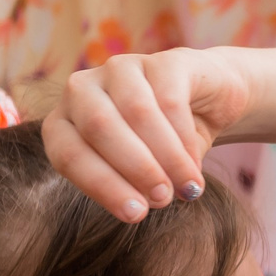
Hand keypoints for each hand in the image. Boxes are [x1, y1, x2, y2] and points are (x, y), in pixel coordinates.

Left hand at [43, 49, 252, 219]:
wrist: (210, 103)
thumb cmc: (164, 143)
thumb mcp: (138, 169)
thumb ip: (129, 183)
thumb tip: (137, 207)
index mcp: (65, 121)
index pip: (68, 153)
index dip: (101, 186)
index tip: (135, 215)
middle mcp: (84, 88)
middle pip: (98, 127)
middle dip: (134, 169)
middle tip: (162, 199)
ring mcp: (122, 68)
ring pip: (137, 113)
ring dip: (165, 157)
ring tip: (187, 188)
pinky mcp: (164, 61)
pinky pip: (171, 101)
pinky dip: (184, 140)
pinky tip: (195, 165)